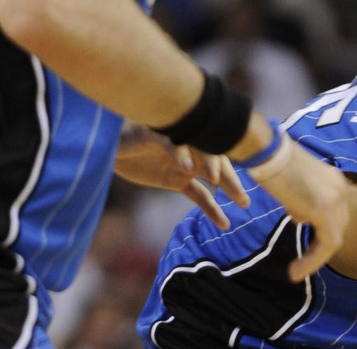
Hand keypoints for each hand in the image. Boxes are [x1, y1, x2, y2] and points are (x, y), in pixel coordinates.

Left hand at [113, 124, 249, 229]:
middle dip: (229, 178)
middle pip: (218, 162)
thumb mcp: (145, 136)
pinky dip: (211, 209)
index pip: (208, 145)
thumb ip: (168, 146)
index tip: (212, 177)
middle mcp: (193, 147)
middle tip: (240, 195)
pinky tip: (224, 223)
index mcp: (188, 132)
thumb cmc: (126, 134)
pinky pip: (200, 195)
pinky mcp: (180, 180)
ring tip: (244, 204)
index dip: (212, 160)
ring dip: (229, 190)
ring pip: (214, 178)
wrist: (112, 145)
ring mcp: (188, 164)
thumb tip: (188, 164)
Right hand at [247, 142, 349, 282]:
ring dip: (315, 258)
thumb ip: (304, 198)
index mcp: (334, 180)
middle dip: (319, 247)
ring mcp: (335, 199)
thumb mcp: (295, 182)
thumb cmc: (273, 162)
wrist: (267, 152)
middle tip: (302, 262)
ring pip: (334, 239)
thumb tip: (302, 215)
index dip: (323, 232)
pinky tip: (295, 270)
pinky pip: (326, 244)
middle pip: (338, 226)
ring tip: (296, 270)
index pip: (335, 213)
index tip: (308, 248)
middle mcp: (340, 188)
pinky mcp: (324, 210)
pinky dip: (312, 260)